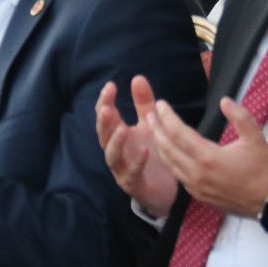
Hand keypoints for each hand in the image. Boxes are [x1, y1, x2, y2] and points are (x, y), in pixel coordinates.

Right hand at [97, 76, 178, 218]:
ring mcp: (122, 169)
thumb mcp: (149, 125)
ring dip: (115, 142)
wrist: (163, 189)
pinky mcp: (134, 185)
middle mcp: (116, 151)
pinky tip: (145, 151)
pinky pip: (132, 174)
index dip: (105, 102)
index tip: (110, 86)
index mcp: (118, 135)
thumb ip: (144, 104)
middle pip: (103, 135)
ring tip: (122, 128)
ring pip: (112, 156)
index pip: (105, 116)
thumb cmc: (152, 154)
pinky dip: (137, 162)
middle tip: (107, 108)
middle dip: (104, 122)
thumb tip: (137, 77)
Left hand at [148, 96, 267, 217]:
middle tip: (149, 115)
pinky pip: (178, 176)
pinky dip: (170, 162)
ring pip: (170, 164)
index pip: (179, 133)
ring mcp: (197, 187)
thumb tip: (224, 100)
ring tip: (154, 131)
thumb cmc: (264, 169)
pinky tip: (169, 154)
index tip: (160, 104)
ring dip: (160, 146)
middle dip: (156, 130)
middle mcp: (198, 174)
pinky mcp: (200, 196)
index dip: (167, 117)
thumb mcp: (256, 139)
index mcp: (209, 158)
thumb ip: (240, 116)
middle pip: (168, 149)